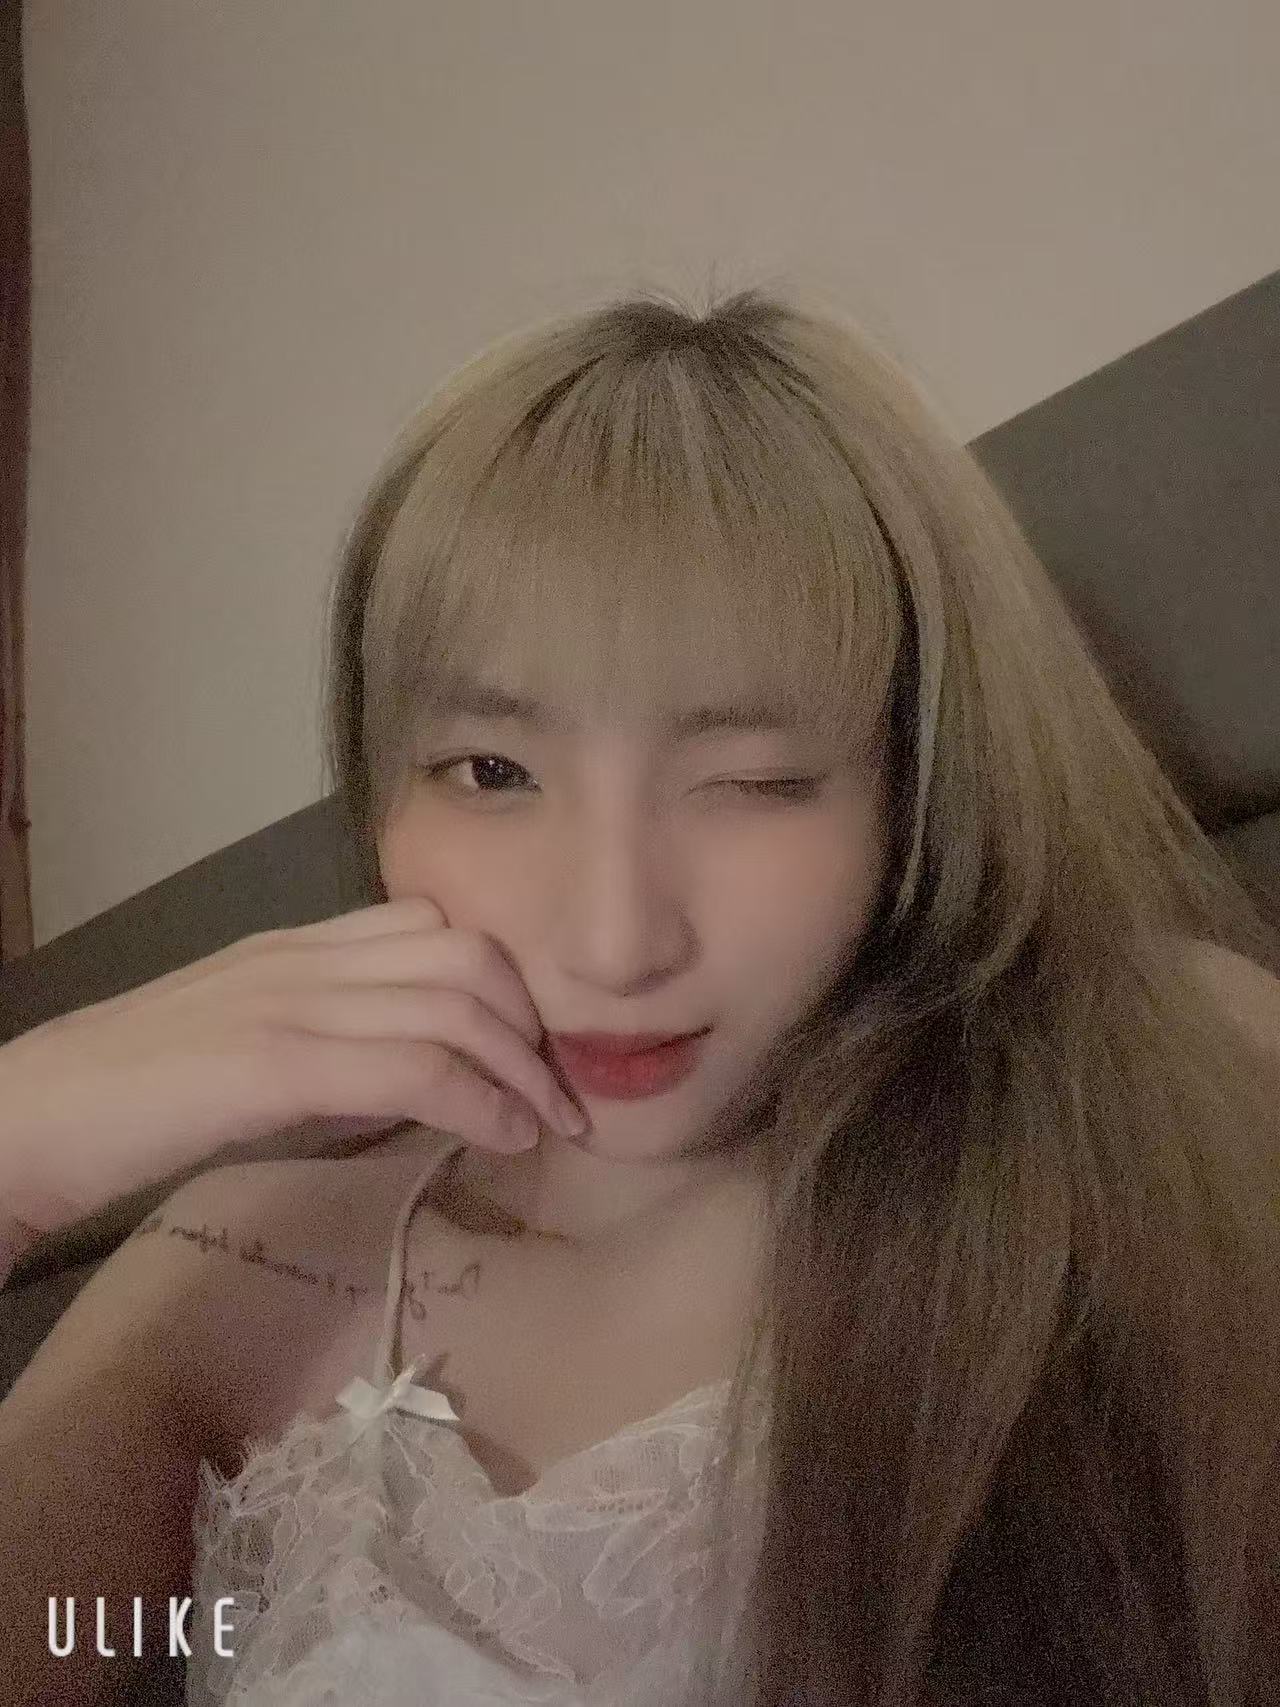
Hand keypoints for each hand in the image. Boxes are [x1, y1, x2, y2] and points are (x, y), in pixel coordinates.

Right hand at [0, 897, 585, 1235]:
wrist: (27, 1118)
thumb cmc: (128, 1100)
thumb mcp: (243, 1051)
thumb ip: (326, 1045)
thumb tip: (414, 1080)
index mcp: (294, 948)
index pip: (435, 928)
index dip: (504, 985)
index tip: (532, 1051)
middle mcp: (301, 957)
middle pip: (465, 955)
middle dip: (531, 1024)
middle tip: (558, 1092)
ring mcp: (289, 1000)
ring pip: (454, 1001)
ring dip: (522, 1069)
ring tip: (547, 1123)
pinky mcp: (274, 1059)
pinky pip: (414, 1063)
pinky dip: (480, 1100)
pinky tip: (505, 1136)